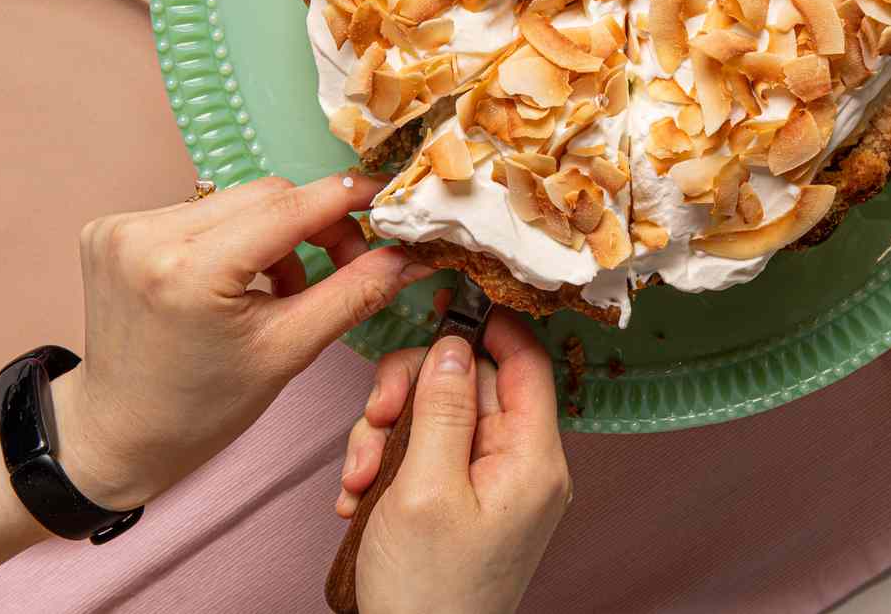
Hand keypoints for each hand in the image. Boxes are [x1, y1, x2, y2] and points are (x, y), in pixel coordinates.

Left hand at [52, 174, 434, 509]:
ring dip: (269, 233)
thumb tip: (411, 255)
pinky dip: (228, 237)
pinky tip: (229, 280)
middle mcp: (146, 237)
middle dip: (313, 223)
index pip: (290, 208)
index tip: (387, 196)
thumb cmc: (202, 409)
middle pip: (265, 195)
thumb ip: (354, 294)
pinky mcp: (110, 229)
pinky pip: (197, 211)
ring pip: (234, 200)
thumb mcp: (288, 352)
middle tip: (343, 262)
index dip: (347, 197)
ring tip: (276, 288)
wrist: (118, 435)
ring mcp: (121, 229)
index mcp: (190, 271)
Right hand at [339, 312, 571, 613]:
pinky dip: (387, 465)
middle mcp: (521, 468)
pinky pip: (425, 455)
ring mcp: (491, 487)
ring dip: (386, 433)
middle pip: (469, 384)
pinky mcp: (461, 503)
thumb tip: (454, 343)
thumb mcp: (424, 487)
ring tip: (358, 476)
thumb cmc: (427, 593)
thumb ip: (441, 407)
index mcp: (532, 460)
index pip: (526, 361)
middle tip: (376, 419)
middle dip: (410, 393)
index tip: (442, 306)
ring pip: (437, 416)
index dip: (486, 326)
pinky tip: (359, 495)